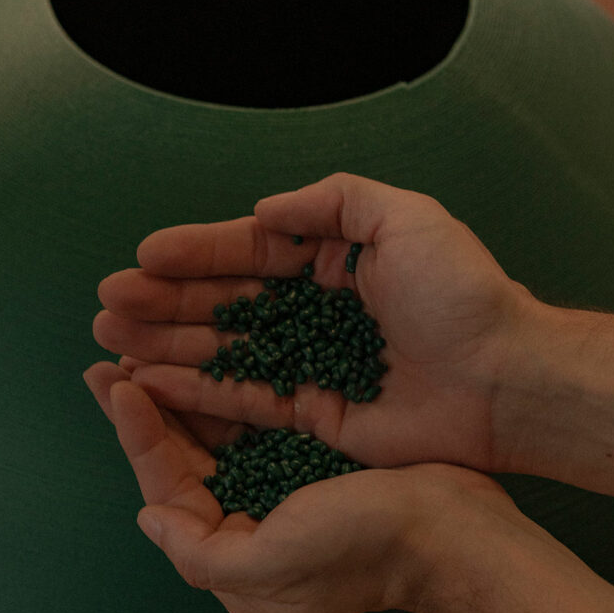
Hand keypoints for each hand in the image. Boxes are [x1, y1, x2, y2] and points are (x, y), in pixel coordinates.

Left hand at [83, 361, 513, 612]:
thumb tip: (149, 518)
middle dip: (145, 404)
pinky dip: (225, 382)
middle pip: (182, 452)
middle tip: (110, 350)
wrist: (452, 530)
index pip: (168, 484)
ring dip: (178, 385)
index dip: (138, 434)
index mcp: (234, 550)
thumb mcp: (274, 565)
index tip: (115, 381)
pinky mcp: (308, 449)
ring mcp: (278, 480)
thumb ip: (201, 553)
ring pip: (212, 426)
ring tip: (145, 342)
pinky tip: (207, 348)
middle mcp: (248, 514)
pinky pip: (252, 411)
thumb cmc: (363, 546)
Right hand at [94, 173, 536, 472]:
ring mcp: (311, 360)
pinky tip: (152, 378)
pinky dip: (198, 389)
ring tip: (112, 337)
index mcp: (334, 258)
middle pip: (224, 301)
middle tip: (109, 302)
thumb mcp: (405, 217)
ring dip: (166, 342)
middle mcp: (315, 308)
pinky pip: (245, 397)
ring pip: (223, 348)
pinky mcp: (313, 412)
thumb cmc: (461, 293)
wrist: (504, 379)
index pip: (249, 251)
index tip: (145, 254)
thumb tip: (265, 211)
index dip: (196, 252)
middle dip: (164, 299)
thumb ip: (331, 200)